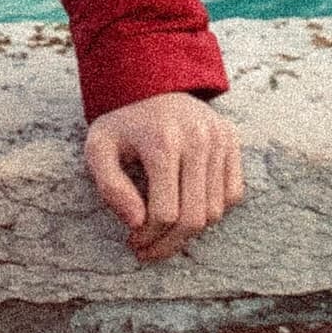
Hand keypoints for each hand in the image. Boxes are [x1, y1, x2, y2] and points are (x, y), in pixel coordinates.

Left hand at [84, 91, 243, 262]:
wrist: (149, 82)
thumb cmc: (122, 123)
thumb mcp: (99, 148)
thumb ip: (110, 187)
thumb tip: (137, 223)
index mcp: (162, 140)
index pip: (164, 213)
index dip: (148, 237)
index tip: (133, 241)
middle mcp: (197, 137)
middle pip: (193, 218)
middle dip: (169, 244)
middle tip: (149, 250)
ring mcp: (218, 137)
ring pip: (215, 212)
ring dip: (189, 232)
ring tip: (165, 231)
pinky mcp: (231, 140)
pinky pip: (232, 195)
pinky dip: (213, 210)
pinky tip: (188, 205)